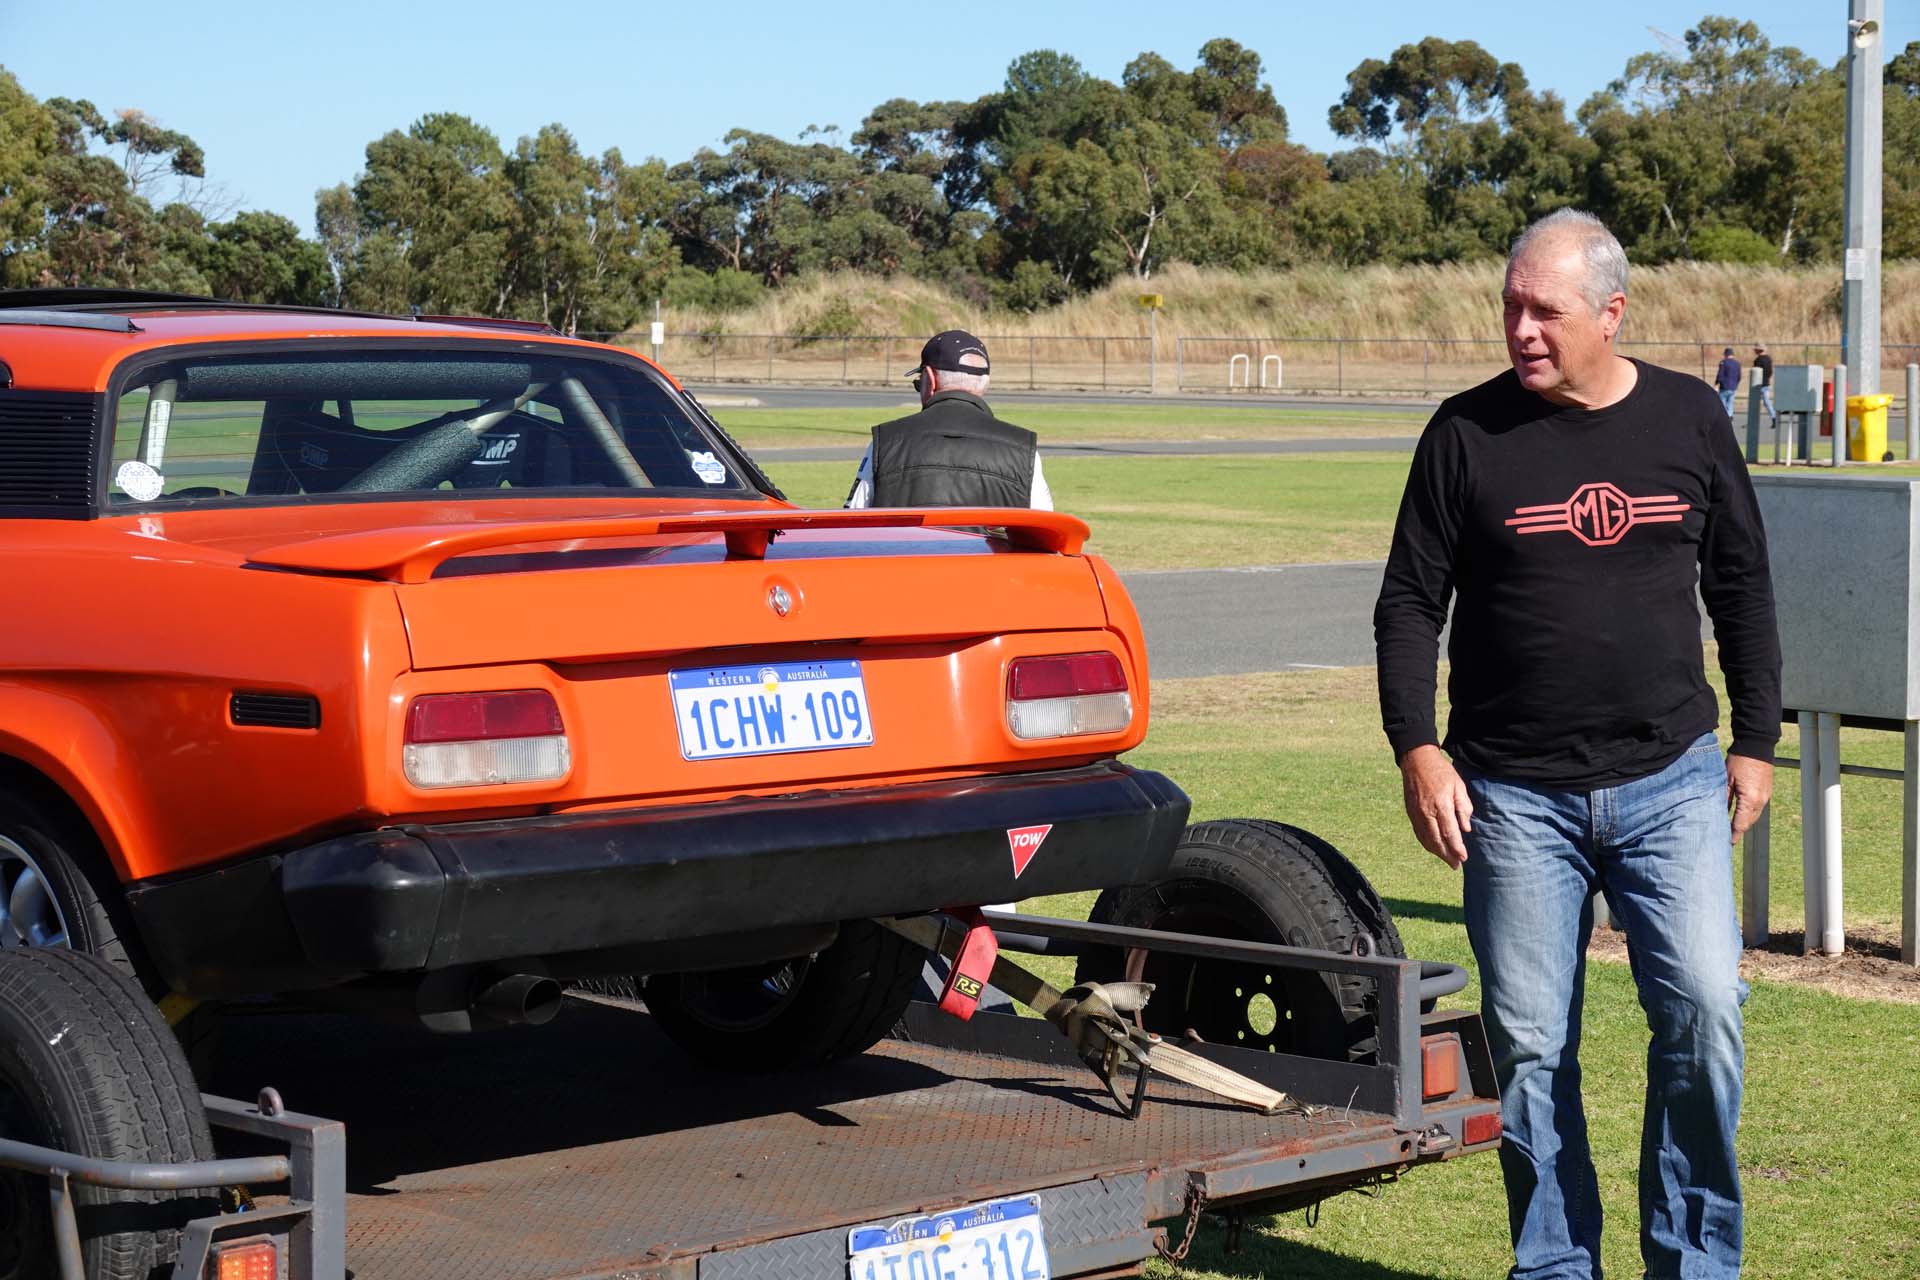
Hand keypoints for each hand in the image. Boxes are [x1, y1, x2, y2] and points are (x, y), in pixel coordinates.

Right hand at [1400, 744, 1472, 868]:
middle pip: (1437, 840)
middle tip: (1456, 865)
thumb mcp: (1459, 785)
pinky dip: (1427, 844)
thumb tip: (1466, 828)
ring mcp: (1416, 814)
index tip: (1463, 858)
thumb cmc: (1442, 772)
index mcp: (1441, 805)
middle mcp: (1426, 812)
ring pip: (1426, 839)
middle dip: (1447, 855)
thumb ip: (1463, 807)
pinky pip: (1419, 833)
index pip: (1450, 832)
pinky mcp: (1411, 813)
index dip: (1457, 848)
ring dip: (1437, 852)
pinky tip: (1434, 848)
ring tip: (1447, 860)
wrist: (1417, 761)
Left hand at [1727, 754, 1773, 841]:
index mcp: (1750, 799)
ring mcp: (1766, 796)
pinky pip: (1757, 808)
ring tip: (1732, 829)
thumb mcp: (1726, 779)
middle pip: (1748, 822)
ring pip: (1754, 816)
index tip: (1726, 843)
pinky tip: (1740, 815)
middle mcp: (1761, 801)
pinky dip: (1749, 814)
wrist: (1756, 746)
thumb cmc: (1740, 760)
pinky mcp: (1767, 791)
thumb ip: (1723, 798)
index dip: (1733, 834)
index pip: (1741, 823)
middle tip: (1727, 838)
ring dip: (1744, 823)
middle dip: (1738, 831)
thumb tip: (1716, 812)